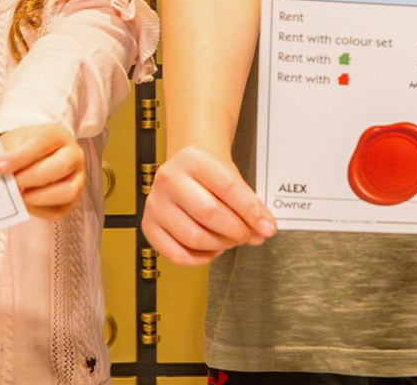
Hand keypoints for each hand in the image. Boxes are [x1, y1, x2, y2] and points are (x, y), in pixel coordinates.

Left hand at [0, 124, 85, 220]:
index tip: (0, 166)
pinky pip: (58, 211)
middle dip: (33, 177)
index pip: (43, 142)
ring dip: (39, 197)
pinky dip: (38, 210)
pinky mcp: (71, 200)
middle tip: (12, 182)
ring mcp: (77, 178)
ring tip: (19, 195)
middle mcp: (73, 155)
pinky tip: (24, 203)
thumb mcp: (14, 141)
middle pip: (62, 165)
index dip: (21, 156)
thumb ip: (5, 153)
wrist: (36, 155)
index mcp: (58, 135)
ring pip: (68, 191)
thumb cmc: (24, 148)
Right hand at [141, 145, 276, 265]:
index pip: (228, 186)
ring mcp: (156, 203)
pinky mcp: (149, 226)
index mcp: (193, 158)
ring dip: (220, 246)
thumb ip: (248, 203)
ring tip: (231, 240)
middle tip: (249, 235)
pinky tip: (212, 250)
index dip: (251, 211)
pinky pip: (176, 254)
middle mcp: (169, 178)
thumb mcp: (231, 176)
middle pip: (209, 213)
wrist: (186, 169)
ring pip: (193, 237)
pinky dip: (199, 259)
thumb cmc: (209, 174)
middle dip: (236, 230)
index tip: (267, 226)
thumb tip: (263, 230)